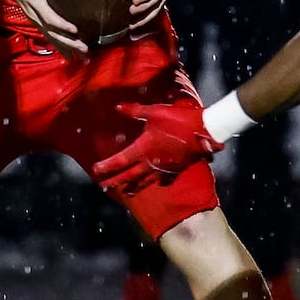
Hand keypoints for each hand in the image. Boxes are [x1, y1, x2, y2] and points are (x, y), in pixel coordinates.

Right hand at [0, 0, 86, 54]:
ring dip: (67, 49)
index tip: (76, 29)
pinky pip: (49, 37)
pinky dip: (61, 48)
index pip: (48, 16)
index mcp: (34, 2)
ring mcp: (35, 20)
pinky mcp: (38, 22)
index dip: (61, 24)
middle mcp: (34, 14)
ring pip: (51, 38)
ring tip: (83, 58)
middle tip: (85, 49)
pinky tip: (72, 58)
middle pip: (52, 32)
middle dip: (68, 42)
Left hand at [92, 100, 223, 195]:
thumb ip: (134, 111)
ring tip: (126, 192)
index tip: (96, 170)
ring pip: (145, 182)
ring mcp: (164, 169)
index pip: (119, 161)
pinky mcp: (176, 169)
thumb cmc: (177, 119)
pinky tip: (157, 184)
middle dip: (115, 182)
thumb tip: (118, 107)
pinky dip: (158, 183)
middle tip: (104, 186)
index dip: (106, 166)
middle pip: (129, 176)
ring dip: (133, 187)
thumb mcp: (153, 112)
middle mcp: (151, 163)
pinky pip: (164, 180)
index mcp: (142, 149)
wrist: (203, 130)